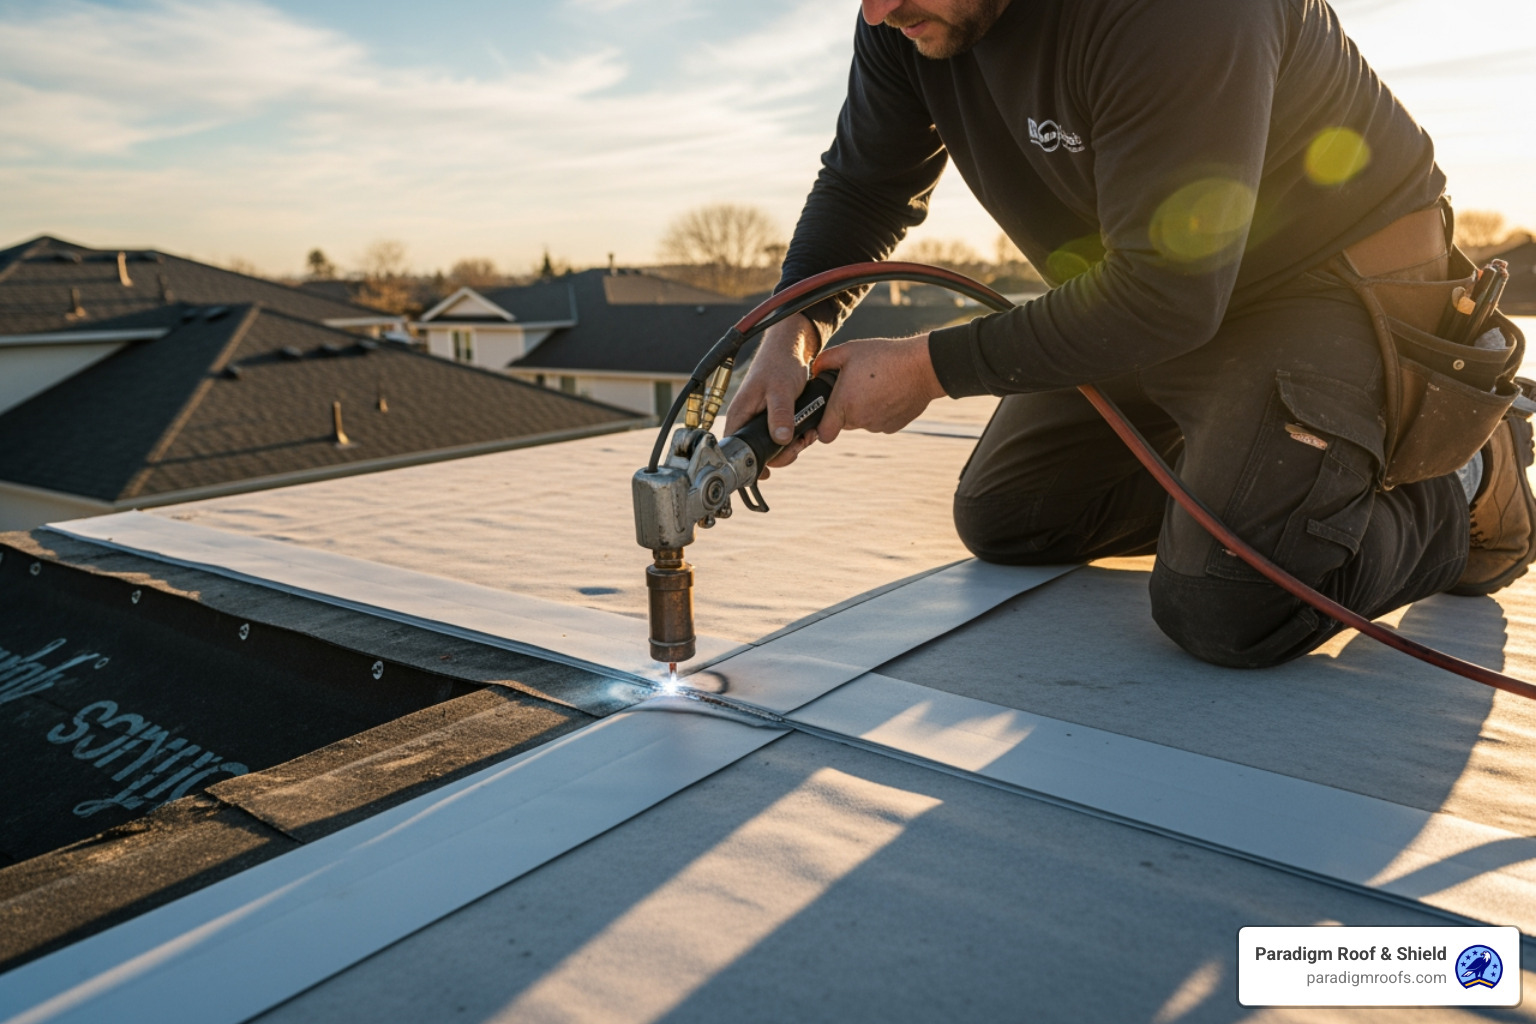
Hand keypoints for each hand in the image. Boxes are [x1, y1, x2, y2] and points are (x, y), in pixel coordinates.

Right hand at [723, 314, 820, 477]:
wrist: (791, 350)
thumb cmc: (779, 364)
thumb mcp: (781, 390)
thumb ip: (780, 414)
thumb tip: (781, 439)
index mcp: (740, 415)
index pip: (736, 450)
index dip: (750, 464)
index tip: (767, 472)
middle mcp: (748, 421)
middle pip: (759, 453)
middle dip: (782, 454)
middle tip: (798, 446)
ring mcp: (762, 421)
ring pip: (775, 447)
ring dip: (793, 446)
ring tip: (806, 435)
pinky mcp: (775, 420)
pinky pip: (784, 438)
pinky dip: (797, 438)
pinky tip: (807, 431)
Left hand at [812, 334, 945, 443]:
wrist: (922, 367)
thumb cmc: (884, 356)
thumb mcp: (849, 351)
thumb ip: (824, 362)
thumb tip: (814, 372)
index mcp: (844, 404)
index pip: (824, 433)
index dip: (821, 426)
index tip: (826, 414)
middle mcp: (860, 420)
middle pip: (843, 424)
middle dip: (844, 410)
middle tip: (854, 387)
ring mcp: (878, 425)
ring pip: (862, 422)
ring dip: (863, 409)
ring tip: (874, 386)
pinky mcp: (893, 426)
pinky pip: (879, 422)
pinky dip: (880, 411)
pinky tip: (887, 392)